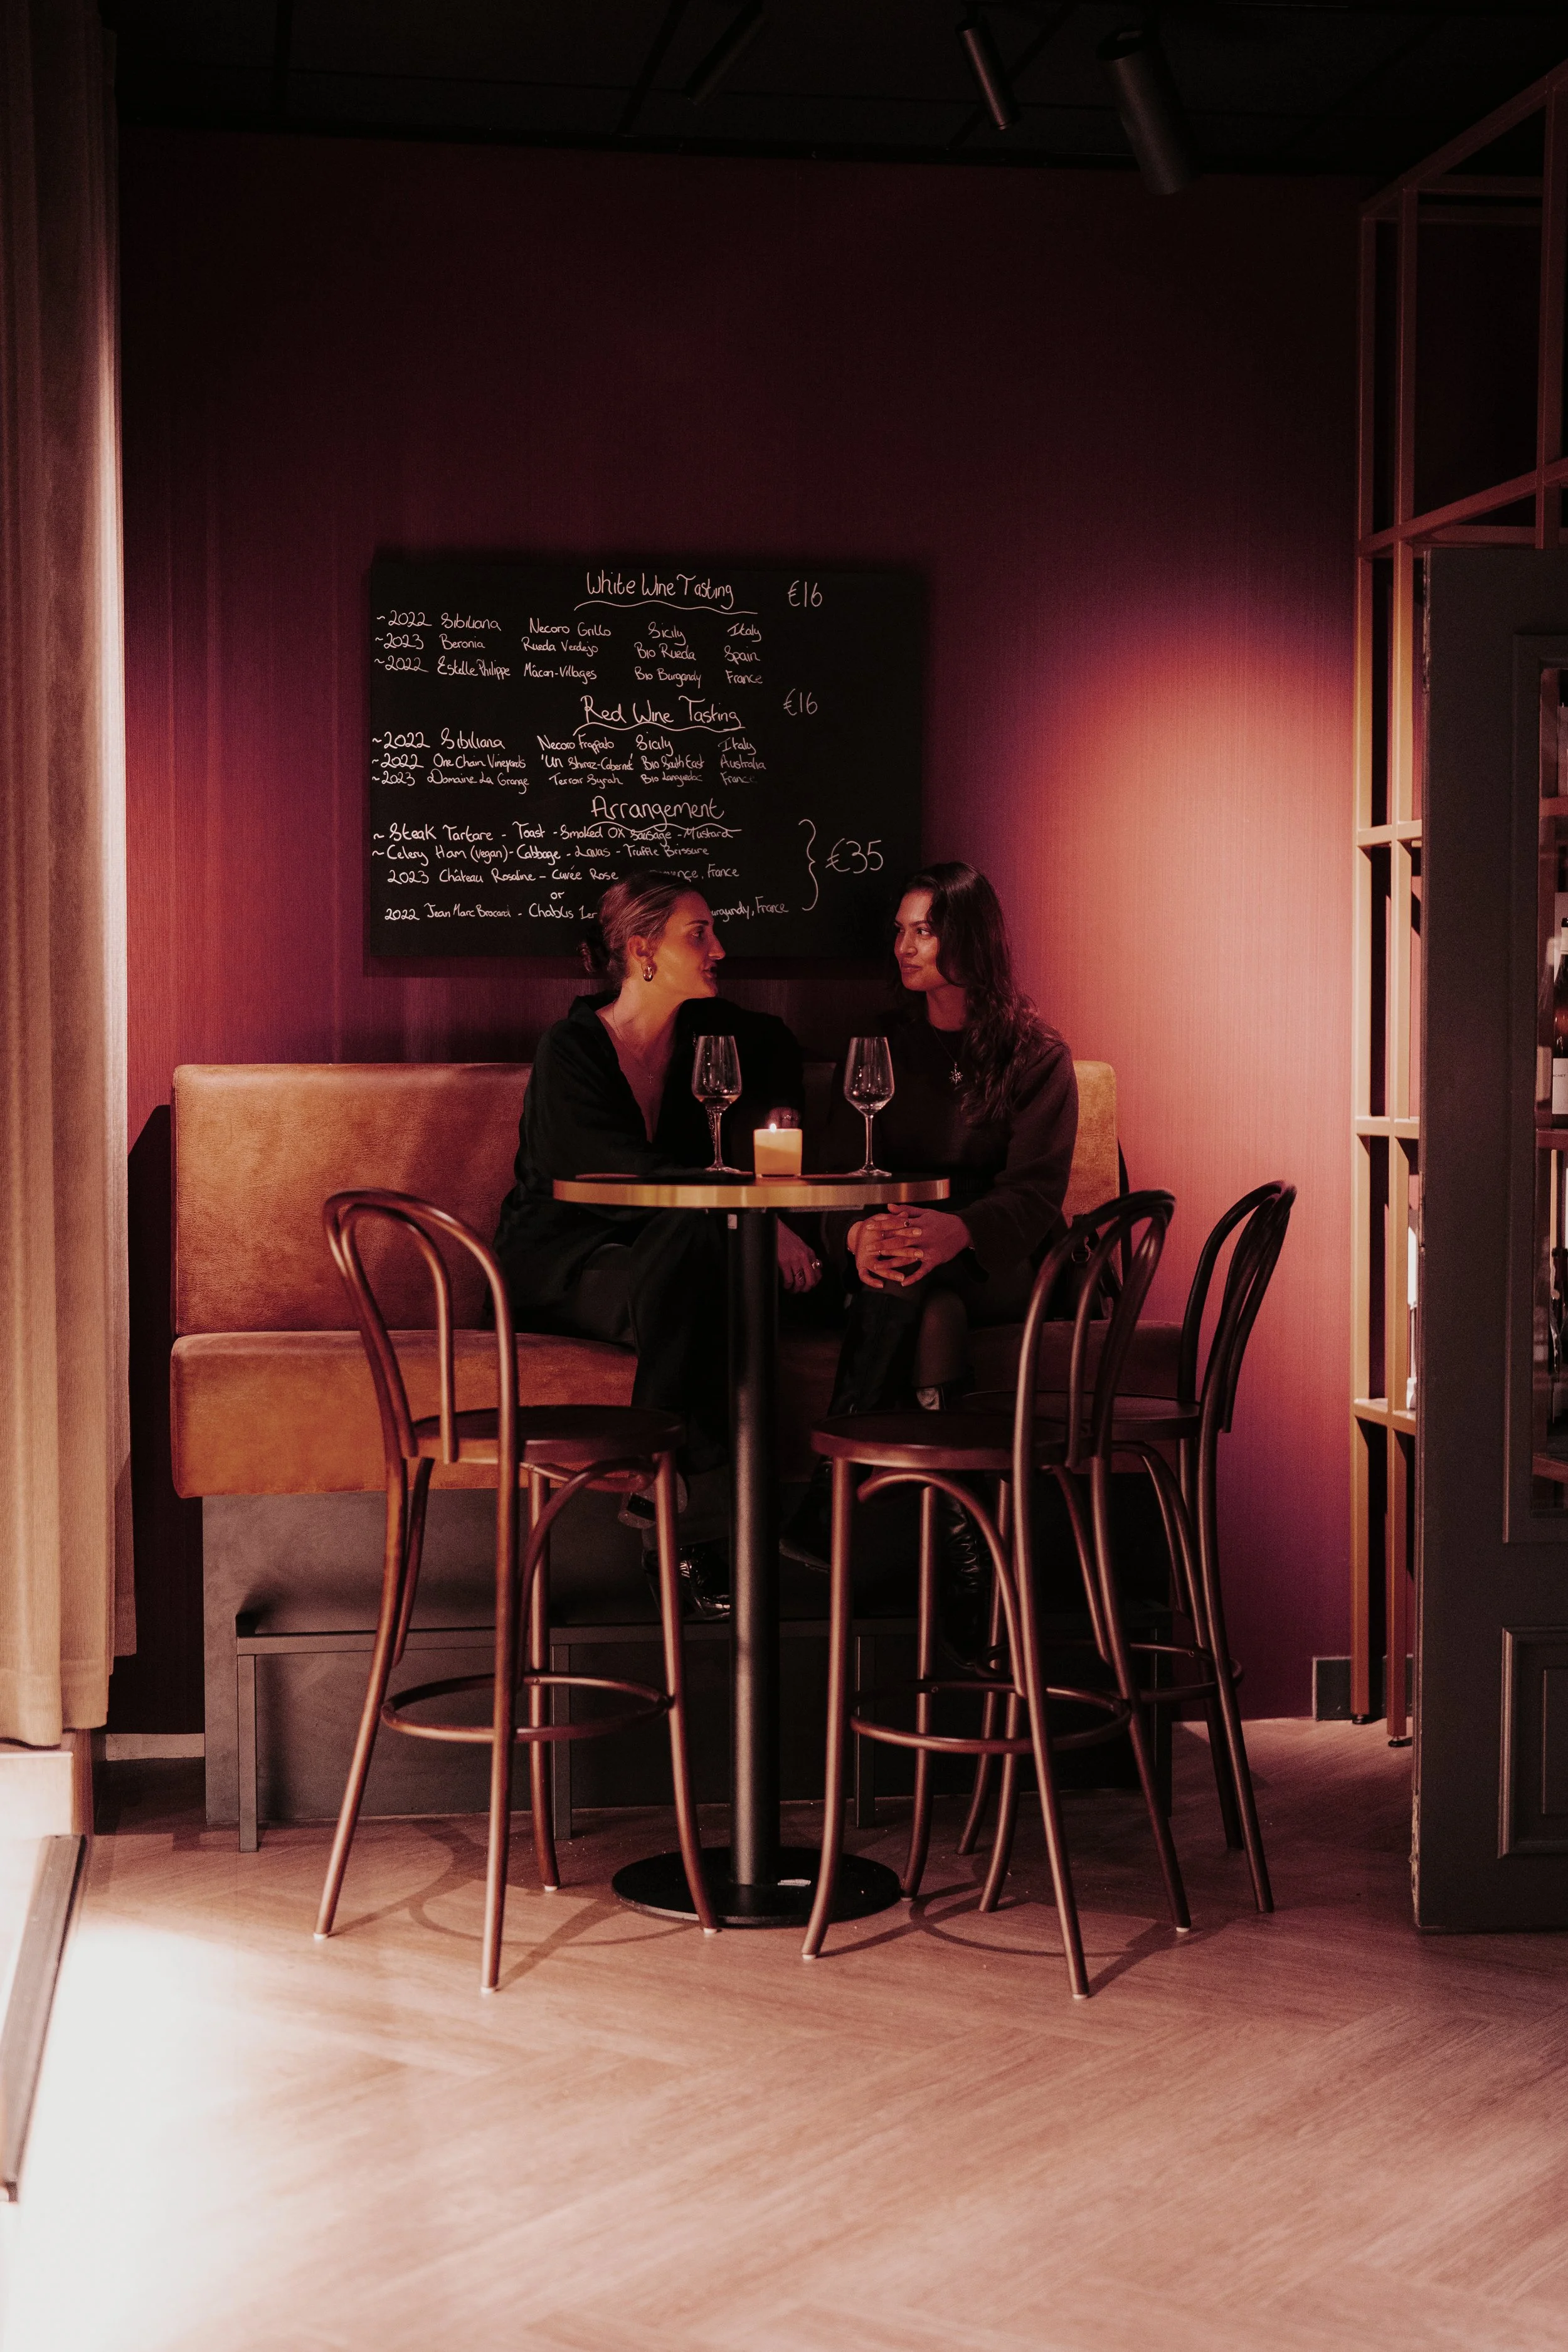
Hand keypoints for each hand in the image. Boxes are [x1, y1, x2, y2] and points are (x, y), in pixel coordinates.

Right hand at [776, 1222, 822, 1293]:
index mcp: (809, 1253)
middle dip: (806, 1288)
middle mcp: (804, 1258)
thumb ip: (807, 1256)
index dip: (814, 1283)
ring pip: (800, 1282)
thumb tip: (814, 1267)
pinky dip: (787, 1286)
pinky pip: (789, 1280)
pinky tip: (785, 1285)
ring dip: (796, 1289)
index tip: (809, 1285)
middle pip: (810, 1280)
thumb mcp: (801, 1245)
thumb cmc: (786, 1237)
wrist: (774, 1230)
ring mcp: (794, 1261)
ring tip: (792, 1289)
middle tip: (800, 1290)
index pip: (818, 1273)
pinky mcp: (784, 1263)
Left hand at [855, 1206, 969, 1286]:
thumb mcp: (925, 1212)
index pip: (896, 1224)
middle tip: (868, 1248)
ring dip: (892, 1263)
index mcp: (918, 1224)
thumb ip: (906, 1210)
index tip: (869, 1227)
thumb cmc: (942, 1221)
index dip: (882, 1226)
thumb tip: (889, 1207)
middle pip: (898, 1241)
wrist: (963, 1230)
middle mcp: (921, 1237)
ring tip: (878, 1267)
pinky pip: (922, 1271)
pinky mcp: (934, 1260)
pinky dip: (913, 1277)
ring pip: (907, 1257)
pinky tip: (903, 1282)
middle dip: (882, 1245)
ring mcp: (927, 1250)